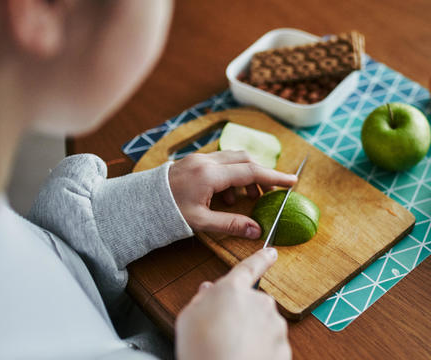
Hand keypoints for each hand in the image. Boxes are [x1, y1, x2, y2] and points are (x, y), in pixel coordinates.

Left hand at [169, 151, 296, 238]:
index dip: (274, 177)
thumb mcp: (200, 222)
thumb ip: (231, 224)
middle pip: (246, 160)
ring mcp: (200, 158)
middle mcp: (206, 161)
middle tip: (271, 192)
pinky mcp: (195, 160)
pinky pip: (222, 161)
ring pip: (234, 158)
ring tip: (247, 197)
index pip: (251, 172)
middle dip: (262, 174)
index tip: (292, 181)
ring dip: (247, 174)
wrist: (139, 202)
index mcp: (209, 175)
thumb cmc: (166, 213)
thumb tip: (257, 231)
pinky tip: (227, 195)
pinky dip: (233, 174)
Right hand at [175, 248, 290, 359]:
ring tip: (232, 349)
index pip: (249, 267)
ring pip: (264, 325)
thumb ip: (202, 299)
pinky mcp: (283, 346)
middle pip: (253, 303)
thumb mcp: (188, 318)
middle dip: (243, 314)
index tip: (271, 252)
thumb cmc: (201, 350)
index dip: (261, 258)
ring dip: (252, 334)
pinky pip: (271, 345)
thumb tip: (209, 290)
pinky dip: (261, 351)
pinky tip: (244, 358)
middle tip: (224, 332)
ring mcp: (274, 324)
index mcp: (234, 290)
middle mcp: (259, 302)